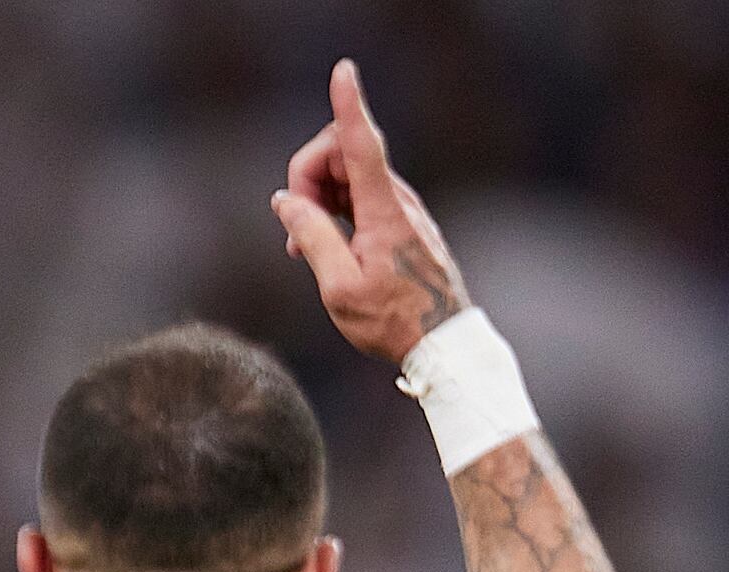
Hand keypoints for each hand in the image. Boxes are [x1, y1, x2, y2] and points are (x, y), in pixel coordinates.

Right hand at [271, 58, 470, 363]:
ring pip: (349, 174)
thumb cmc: (391, 322)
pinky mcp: (401, 221)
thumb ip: (312, 238)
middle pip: (344, 154)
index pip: (363, 146)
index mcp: (385, 213)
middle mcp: (398, 201)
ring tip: (303, 244)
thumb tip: (286, 202)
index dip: (350, 105)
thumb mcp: (339, 289)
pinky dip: (334, 207)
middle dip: (308, 173)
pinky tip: (322, 242)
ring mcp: (401, 209)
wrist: (442, 343)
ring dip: (318, 194)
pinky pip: (360, 195)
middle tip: (294, 224)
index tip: (343, 71)